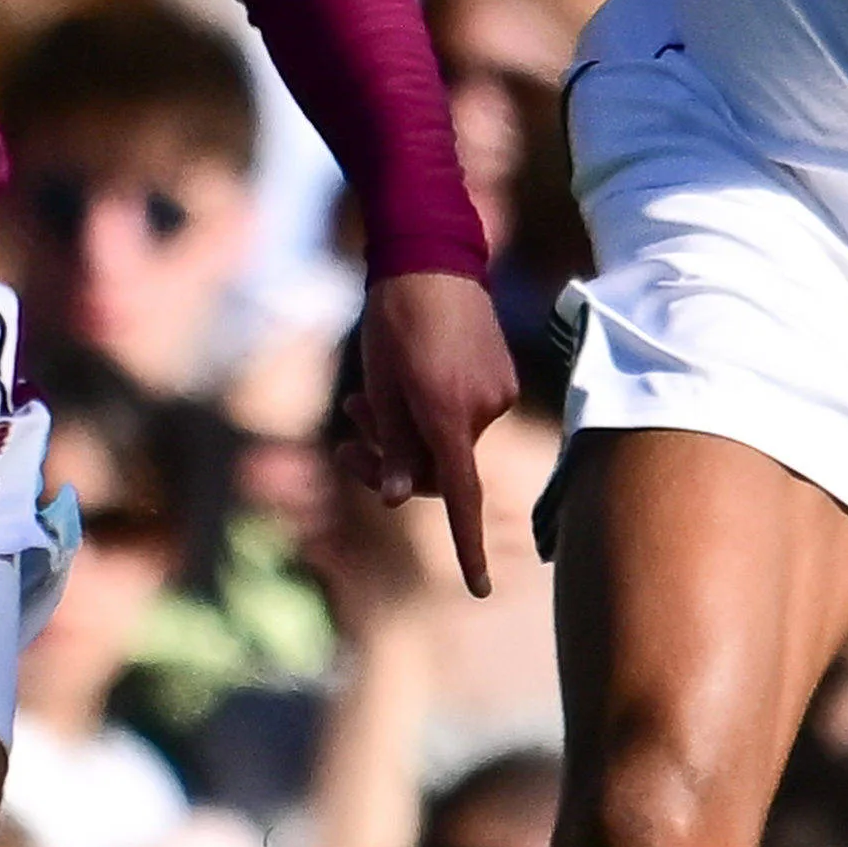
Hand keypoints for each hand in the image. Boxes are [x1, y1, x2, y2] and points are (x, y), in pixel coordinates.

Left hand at [334, 268, 517, 594]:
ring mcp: (496, 394)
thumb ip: (393, 446)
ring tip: (358, 402)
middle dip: (393, 463)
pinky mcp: (500, 378)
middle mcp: (481, 410)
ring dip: (405, 432)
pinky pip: (462, 415)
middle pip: (442, 469)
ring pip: (447, 441)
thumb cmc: (394, 320)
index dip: (467, 547)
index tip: (479, 589)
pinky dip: (430, 411)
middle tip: (347, 436)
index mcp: (447, 414)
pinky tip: (402, 381)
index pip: (462, 496)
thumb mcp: (380, 385)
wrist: (432, 257)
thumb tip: (399, 499)